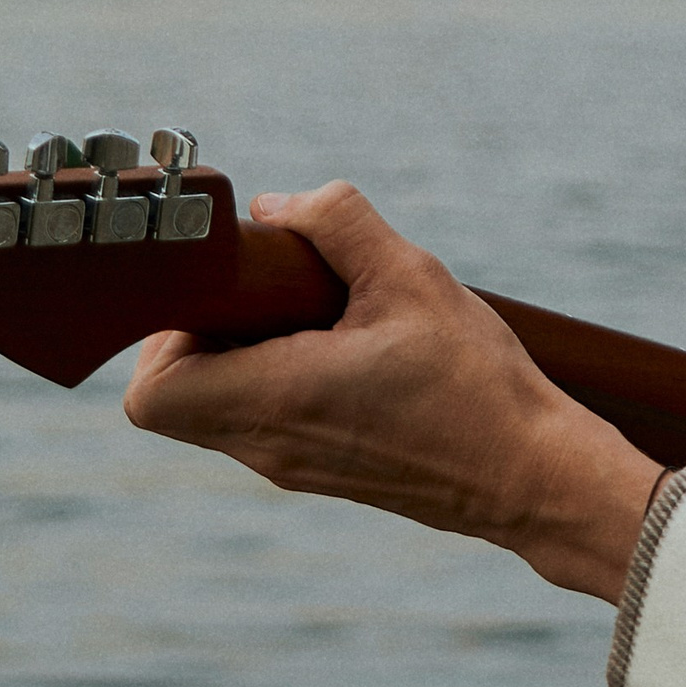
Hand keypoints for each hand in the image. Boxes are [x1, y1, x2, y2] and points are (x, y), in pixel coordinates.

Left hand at [122, 181, 663, 600]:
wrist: (535, 478)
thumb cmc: (475, 385)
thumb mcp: (408, 276)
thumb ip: (334, 221)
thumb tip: (272, 208)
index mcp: (275, 402)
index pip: (150, 396)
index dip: (161, 335)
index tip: (221, 293)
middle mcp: (269, 448)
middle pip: (175, 398)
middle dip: (203, 332)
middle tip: (266, 290)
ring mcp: (293, 467)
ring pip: (218, 408)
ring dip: (243, 352)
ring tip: (315, 313)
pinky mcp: (323, 470)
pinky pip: (264, 419)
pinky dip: (277, 375)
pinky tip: (345, 343)